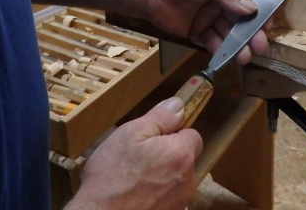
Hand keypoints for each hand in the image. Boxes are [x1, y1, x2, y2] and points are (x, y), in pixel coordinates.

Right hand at [65, 97, 200, 209]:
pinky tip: (135, 194)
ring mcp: (180, 202)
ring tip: (133, 178)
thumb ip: (159, 118)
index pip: (192, 135)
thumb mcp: (130, 134)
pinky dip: (155, 194)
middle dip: (166, 155)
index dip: (173, 133)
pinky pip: (167, 197)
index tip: (153, 138)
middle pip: (184, 158)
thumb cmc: (112, 176)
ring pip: (175, 179)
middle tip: (138, 158)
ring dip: (161, 176)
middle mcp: (188, 181)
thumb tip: (178, 105)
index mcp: (181, 155)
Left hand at [131, 0, 266, 63]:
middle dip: (252, 32)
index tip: (267, 25)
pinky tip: (228, 57)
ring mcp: (209, 15)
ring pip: (229, 32)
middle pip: (242, 17)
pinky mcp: (197, 30)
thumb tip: (252, 10)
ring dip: (238, 44)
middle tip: (260, 46)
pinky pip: (213, 41)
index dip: (260, 10)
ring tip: (245, 56)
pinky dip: (221, 50)